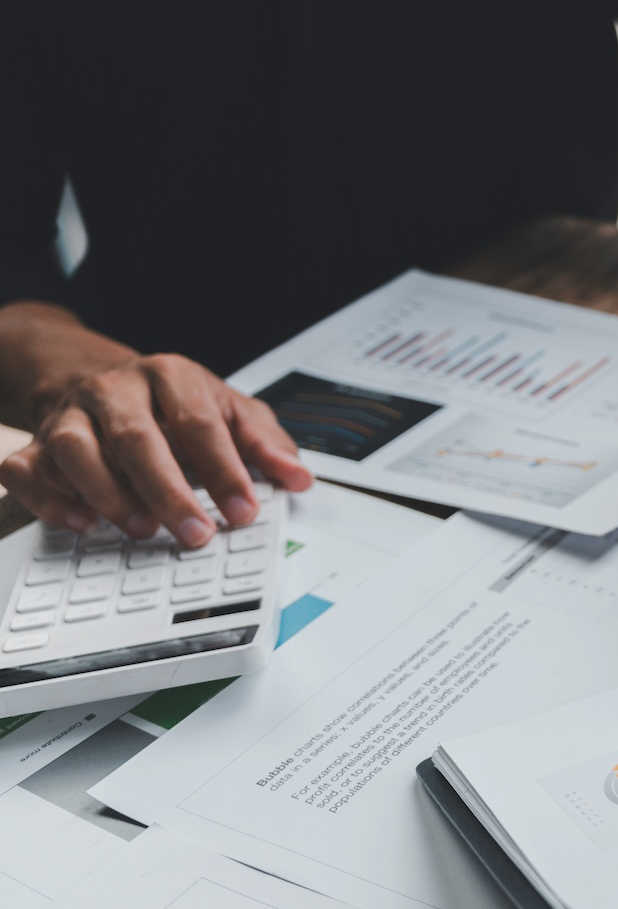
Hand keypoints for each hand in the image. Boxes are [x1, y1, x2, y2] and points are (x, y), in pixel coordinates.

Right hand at [0, 307, 311, 546]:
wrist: (100, 374)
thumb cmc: (172, 401)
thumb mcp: (229, 408)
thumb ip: (264, 443)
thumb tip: (298, 477)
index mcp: (170, 375)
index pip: (200, 422)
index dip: (224, 470)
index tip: (244, 511)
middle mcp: (117, 389)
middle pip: (136, 436)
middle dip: (168, 491)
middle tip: (195, 533)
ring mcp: (71, 413)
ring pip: (74, 448)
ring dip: (108, 494)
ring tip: (142, 529)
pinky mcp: (36, 441)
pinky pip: (27, 469)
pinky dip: (50, 499)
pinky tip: (83, 522)